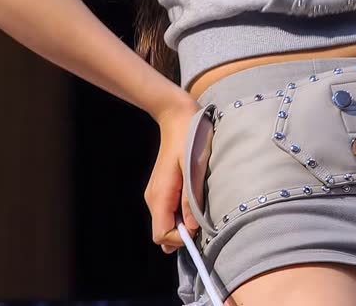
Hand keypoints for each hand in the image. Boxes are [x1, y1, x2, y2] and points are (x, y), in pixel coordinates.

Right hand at [145, 95, 202, 253]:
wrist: (178, 117)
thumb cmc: (190, 139)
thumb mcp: (194, 168)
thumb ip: (192, 199)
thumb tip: (192, 228)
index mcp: (160, 195)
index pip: (161, 235)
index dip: (180, 238)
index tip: (198, 227)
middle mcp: (153, 198)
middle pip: (162, 232)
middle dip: (182, 234)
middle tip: (202, 218)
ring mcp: (156, 194)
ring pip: (166, 223)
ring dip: (183, 224)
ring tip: (199, 207)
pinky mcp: (162, 189)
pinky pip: (169, 212)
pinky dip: (181, 215)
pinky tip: (193, 201)